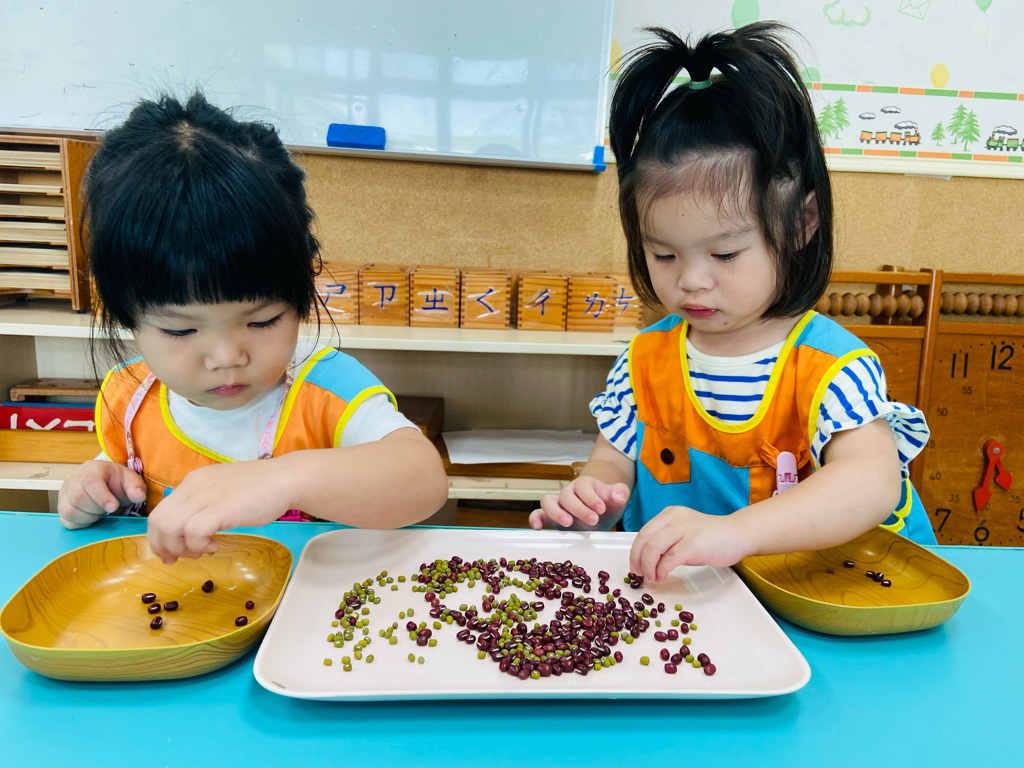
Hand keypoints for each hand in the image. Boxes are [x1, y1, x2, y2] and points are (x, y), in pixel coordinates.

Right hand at [58, 460, 147, 529]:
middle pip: (78, 497)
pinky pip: (66, 521)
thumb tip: (139, 496)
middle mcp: (73, 479)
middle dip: (97, 508)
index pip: (90, 481)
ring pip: (69, 510)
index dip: (102, 496)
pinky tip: (92, 517)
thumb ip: (136, 487)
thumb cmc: (117, 482)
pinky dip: (81, 523)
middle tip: (109, 509)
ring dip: (89, 517)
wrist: (106, 485)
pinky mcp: (61, 507)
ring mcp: (64, 494)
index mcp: (91, 468)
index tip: (114, 507)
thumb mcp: (130, 480)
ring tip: (100, 512)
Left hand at [146, 460, 288, 563]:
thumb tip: (192, 530)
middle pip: (158, 521)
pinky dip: (197, 546)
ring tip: (201, 551)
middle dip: (163, 546)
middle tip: (178, 559)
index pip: (160, 511)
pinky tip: (213, 546)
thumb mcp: (223, 492)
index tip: (173, 552)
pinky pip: (192, 532)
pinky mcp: (219, 509)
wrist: (286, 479)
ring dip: (180, 548)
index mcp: (192, 482)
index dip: (161, 536)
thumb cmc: (261, 488)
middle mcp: (193, 487)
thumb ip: (206, 505)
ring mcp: (205, 497)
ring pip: (170, 527)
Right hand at [529, 476, 629, 529]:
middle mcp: (568, 492)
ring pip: (548, 501)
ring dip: (556, 512)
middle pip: (567, 495)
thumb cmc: (607, 504)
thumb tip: (619, 496)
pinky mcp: (550, 516)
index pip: (583, 487)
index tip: (601, 509)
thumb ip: (620, 493)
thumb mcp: (616, 498)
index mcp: (584, 485)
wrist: (599, 514)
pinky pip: (538, 514)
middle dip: (579, 508)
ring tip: (568, 524)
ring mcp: (557, 504)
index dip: (591, 497)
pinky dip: (535, 519)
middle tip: (593, 520)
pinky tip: (538, 528)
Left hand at [629, 506, 748, 579]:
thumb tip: (648, 561)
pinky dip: (661, 570)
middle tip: (638, 574)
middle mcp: (674, 518)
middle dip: (637, 559)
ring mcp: (684, 529)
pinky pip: (669, 559)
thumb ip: (667, 542)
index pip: (644, 532)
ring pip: (653, 548)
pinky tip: (662, 577)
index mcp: (669, 514)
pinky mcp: (693, 543)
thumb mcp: (684, 533)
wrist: (739, 534)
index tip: (635, 565)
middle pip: (644, 539)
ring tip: (652, 578)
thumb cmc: (712, 538)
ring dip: (648, 567)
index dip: (635, 551)